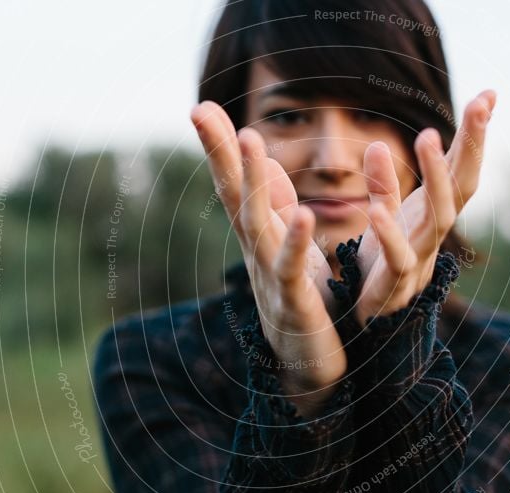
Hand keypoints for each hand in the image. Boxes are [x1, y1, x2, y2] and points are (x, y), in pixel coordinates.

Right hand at [191, 102, 346, 417]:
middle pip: (235, 197)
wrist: (309, 368)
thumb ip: (276, 204)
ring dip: (252, 183)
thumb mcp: (287, 246)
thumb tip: (262, 163)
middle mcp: (257, 253)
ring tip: (248, 140)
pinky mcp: (296, 304)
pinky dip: (296, 243)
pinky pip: (293, 270)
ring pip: (257, 226)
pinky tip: (306, 215)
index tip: (201, 107)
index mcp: (260, 238)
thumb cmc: (301, 301)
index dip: (220, 148)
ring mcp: (271, 279)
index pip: (236, 186)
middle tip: (199, 110)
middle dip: (220, 154)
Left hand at [354, 90, 496, 324]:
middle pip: (462, 188)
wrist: (367, 316)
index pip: (463, 170)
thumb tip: (377, 141)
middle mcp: (434, 234)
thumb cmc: (380, 263)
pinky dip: (388, 234)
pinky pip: (397, 258)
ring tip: (427, 137)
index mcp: (433, 214)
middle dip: (472, 146)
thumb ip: (384, 183)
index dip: (476, 136)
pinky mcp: (393, 285)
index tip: (489, 94)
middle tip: (479, 105)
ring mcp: (419, 260)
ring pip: (439, 219)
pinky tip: (375, 210)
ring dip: (436, 178)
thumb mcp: (385, 215)